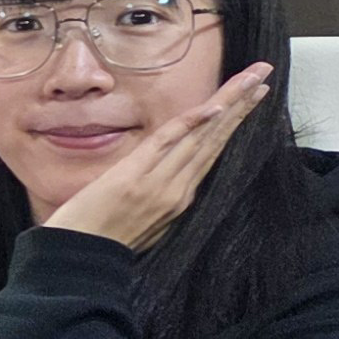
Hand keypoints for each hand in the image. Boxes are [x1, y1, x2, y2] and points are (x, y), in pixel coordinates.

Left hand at [43, 60, 273, 251]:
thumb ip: (160, 196)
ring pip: (199, 137)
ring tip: (251, 80)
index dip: (233, 125)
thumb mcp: (143, 222)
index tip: (252, 99)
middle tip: (262, 76)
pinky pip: (167, 143)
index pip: (211, 153)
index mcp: (179, 200)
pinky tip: (214, 106)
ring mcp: (158, 183)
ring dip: (227, 105)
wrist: (76, 261)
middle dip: (241, 106)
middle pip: (214, 140)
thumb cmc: (101, 242)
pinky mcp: (134, 177)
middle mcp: (177, 190)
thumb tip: (167, 173)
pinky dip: (192, 124)